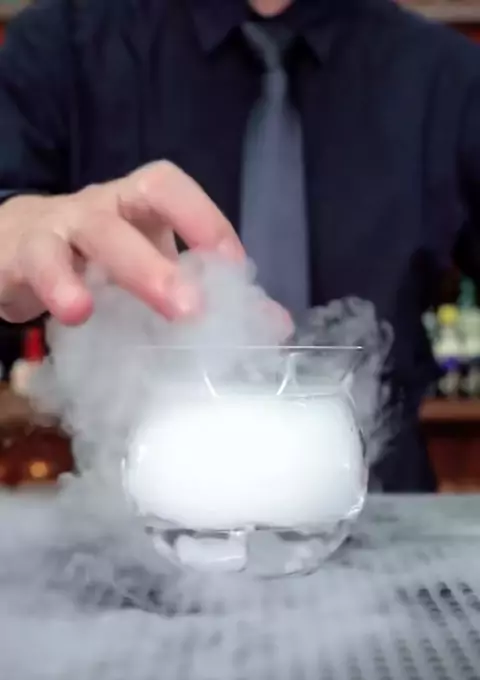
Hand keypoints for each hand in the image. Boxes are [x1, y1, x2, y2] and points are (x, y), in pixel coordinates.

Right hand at [0, 161, 244, 324]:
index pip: (171, 189)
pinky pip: (41, 263)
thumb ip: (204, 293)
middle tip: (192, 308)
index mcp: (137, 206)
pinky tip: (76, 313)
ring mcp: (62, 227)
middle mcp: (103, 205)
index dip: (204, 220)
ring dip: (119, 268)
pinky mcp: (25, 255)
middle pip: (137, 206)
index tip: (236, 267)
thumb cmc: (92, 261)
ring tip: (141, 307)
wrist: (13, 252)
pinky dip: (58, 285)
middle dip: (166, 258)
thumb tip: (273, 323)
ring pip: (93, 231)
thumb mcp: (147, 270)